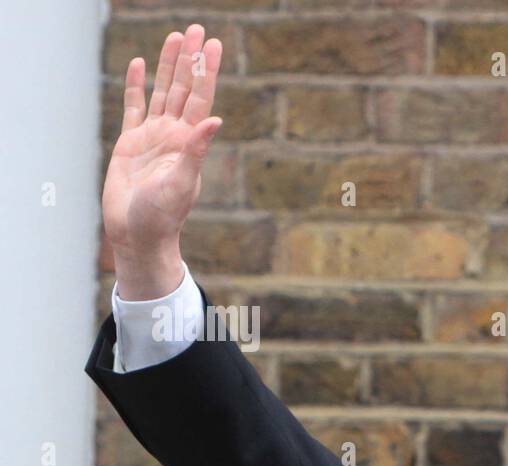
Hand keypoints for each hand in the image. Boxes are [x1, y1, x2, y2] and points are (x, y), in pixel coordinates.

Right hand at [103, 24, 223, 296]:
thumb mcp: (183, 182)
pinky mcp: (131, 144)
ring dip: (168, 66)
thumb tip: (215, 119)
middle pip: (183, 88)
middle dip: (190, 59)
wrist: (138, 234)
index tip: (213, 45)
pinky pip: (134, 108)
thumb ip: (197, 150)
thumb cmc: (163, 215)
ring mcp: (153, 137)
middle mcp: (174, 135)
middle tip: (196, 29)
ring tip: (175, 38)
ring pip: (162, 93)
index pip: (201, 98)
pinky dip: (138, 87)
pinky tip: (141, 66)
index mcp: (189, 143)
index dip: (206, 71)